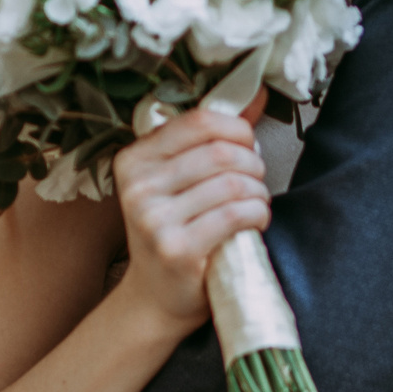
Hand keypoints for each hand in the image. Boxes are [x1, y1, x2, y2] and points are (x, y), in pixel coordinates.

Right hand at [110, 108, 270, 332]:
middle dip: (253, 163)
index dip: (237, 128)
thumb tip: (257, 94)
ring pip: (232, 183)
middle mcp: (137, 187)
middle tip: (256, 179)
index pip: (199, 121)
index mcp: (134, 160)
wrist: (157, 297)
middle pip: (220, 152)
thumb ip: (214, 138)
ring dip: (258, 192)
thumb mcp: (182, 181)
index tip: (247, 145)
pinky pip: (235, 215)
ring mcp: (153, 220)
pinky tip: (255, 220)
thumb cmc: (175, 232)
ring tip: (255, 202)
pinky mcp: (176, 249)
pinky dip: (257, 213)